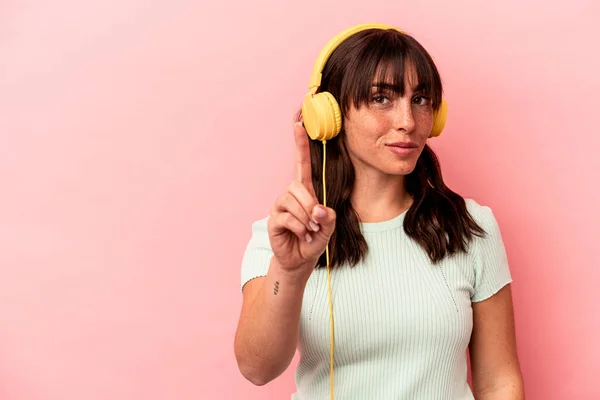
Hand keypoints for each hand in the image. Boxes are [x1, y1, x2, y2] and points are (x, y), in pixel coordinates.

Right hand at [267, 120, 335, 276]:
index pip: (301, 163)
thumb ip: (328, 217)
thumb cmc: (314, 239)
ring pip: (292, 203)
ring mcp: (280, 206)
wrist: (300, 259)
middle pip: (298, 186)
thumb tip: (316, 210)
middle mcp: (290, 194)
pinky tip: (301, 235)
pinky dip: (299, 228)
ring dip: (305, 220)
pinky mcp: (273, 219)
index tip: (299, 123)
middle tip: (315, 224)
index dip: (300, 143)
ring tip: (308, 231)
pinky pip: (287, 218)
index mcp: (305, 190)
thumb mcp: (328, 228)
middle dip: (310, 205)